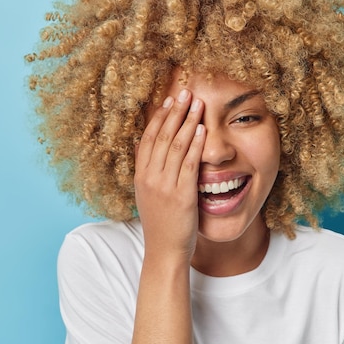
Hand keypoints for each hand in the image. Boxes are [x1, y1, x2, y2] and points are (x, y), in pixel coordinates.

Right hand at [134, 89, 204, 262]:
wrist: (164, 251)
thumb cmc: (161, 224)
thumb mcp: (148, 195)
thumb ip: (149, 171)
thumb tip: (146, 147)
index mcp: (141, 176)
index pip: (148, 138)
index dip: (159, 117)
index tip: (169, 100)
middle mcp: (149, 178)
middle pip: (161, 136)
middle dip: (175, 111)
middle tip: (185, 92)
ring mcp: (164, 186)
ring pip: (175, 145)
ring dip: (187, 121)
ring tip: (197, 103)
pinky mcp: (181, 195)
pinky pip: (189, 163)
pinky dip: (195, 144)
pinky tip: (202, 129)